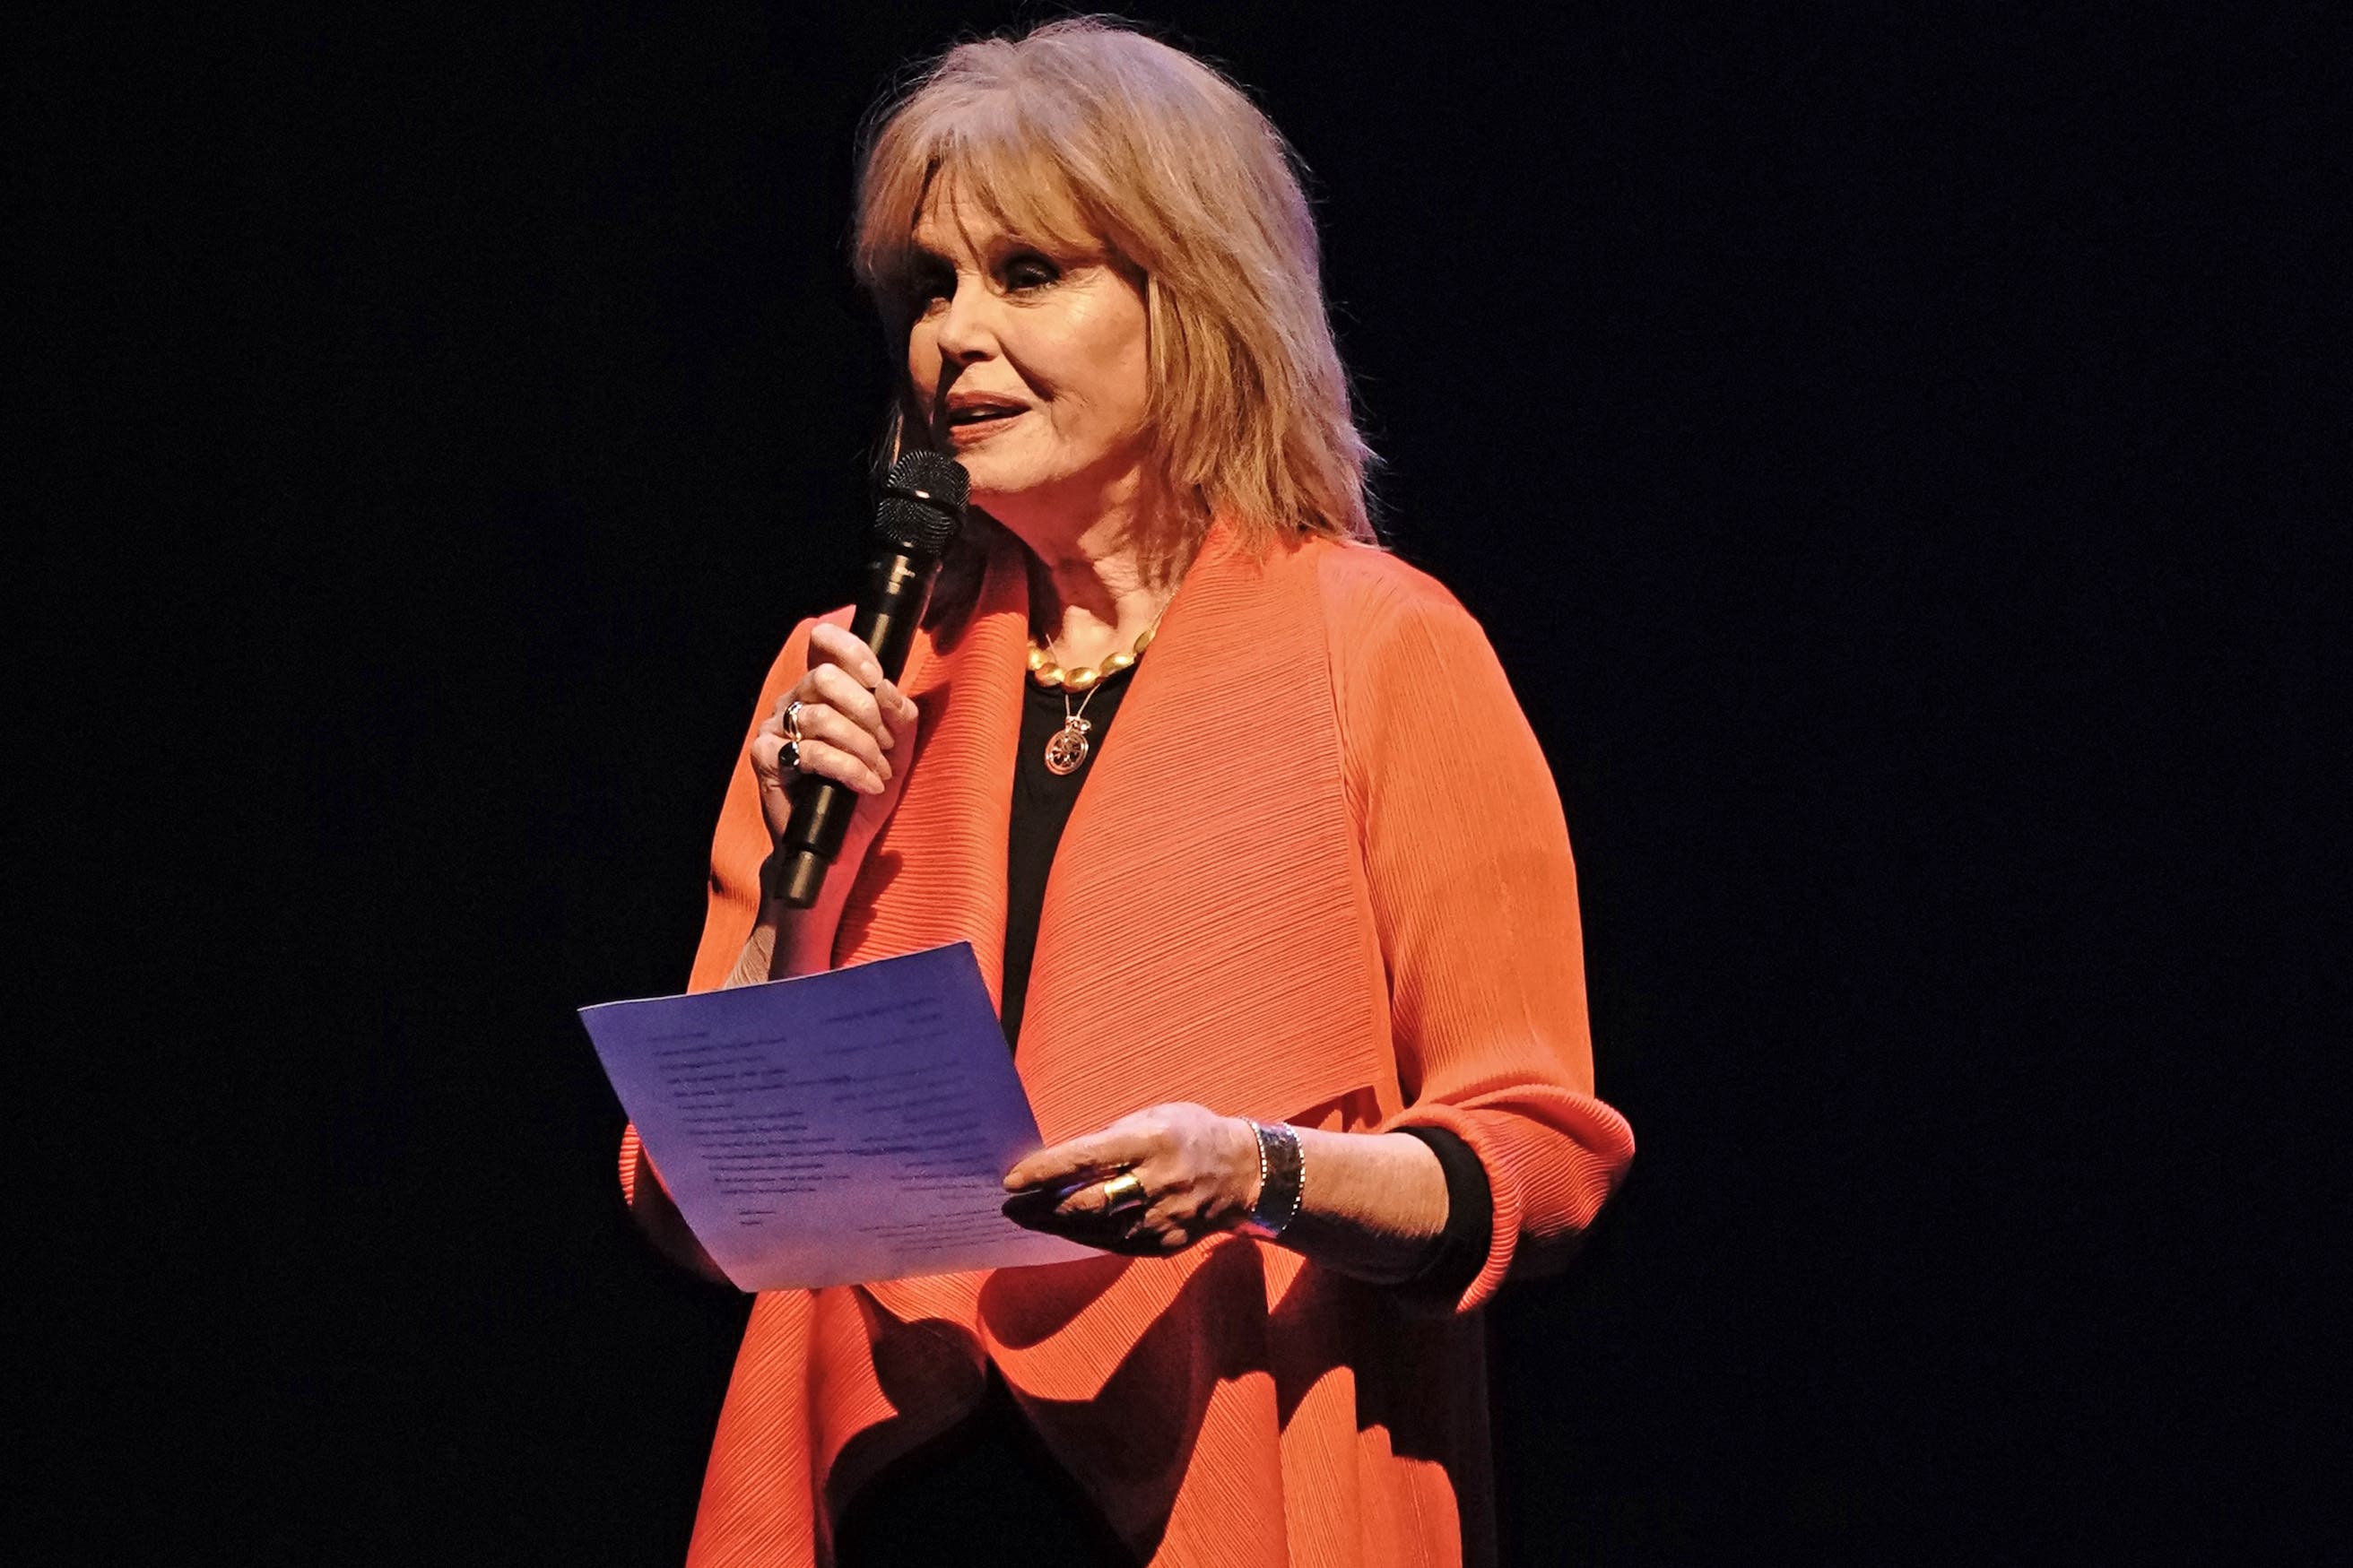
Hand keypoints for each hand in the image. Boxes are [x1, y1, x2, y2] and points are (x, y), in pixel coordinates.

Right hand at [751, 622, 921, 845]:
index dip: (852, 651)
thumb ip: (898, 713)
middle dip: (866, 711)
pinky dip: (848, 768)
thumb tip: (888, 690)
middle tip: (884, 745)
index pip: (823, 642)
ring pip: (821, 716)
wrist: (843, 841)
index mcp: (821, 690)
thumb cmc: (865, 789)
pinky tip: (865, 784)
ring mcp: (775, 728)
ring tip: (878, 773)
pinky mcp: (767, 758)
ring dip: (862, 747)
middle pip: (825, 677)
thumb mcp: (896, 747)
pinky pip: (810, 752)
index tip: (878, 680)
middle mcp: (793, 702)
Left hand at [1003, 1103, 1262, 1255]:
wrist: (1244, 1173)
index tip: (1012, 1179)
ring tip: (1028, 1220)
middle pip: (1087, 1202)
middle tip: (1010, 1208)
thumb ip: (1112, 1139)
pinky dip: (1086, 1237)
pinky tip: (1065, 1230)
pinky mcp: (1167, 1244)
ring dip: (1057, 1227)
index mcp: (1152, 1142)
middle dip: (1042, 1207)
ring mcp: (1164, 1218)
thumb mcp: (1154, 1117)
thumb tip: (1060, 1160)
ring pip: (1097, 1230)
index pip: (1087, 1158)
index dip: (1046, 1171)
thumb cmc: (1190, 1134)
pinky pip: (1116, 1245)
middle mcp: (1158, 1182)